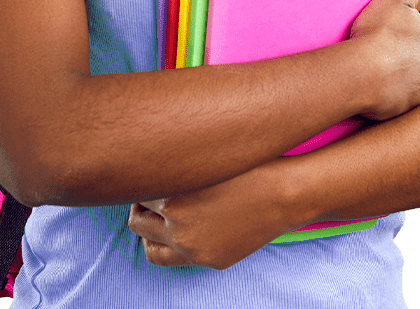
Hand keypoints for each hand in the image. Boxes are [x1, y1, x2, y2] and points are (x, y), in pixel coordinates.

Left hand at [128, 159, 295, 269]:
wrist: (283, 193)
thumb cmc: (246, 166)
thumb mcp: (204, 158)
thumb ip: (173, 166)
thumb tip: (144, 162)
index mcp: (173, 196)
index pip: (136, 191)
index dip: (140, 180)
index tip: (147, 173)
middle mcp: (178, 226)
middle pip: (137, 221)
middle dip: (141, 206)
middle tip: (152, 193)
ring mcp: (194, 249)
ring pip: (149, 248)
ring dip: (150, 231)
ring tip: (160, 215)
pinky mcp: (210, 261)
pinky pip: (177, 257)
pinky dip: (175, 243)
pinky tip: (186, 225)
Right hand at [348, 0, 419, 120]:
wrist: (364, 73)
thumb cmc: (378, 33)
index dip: (404, 33)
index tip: (387, 34)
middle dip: (406, 57)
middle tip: (380, 53)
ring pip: (412, 80)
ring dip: (400, 76)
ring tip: (375, 71)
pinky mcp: (407, 109)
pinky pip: (400, 99)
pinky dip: (390, 94)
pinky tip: (374, 86)